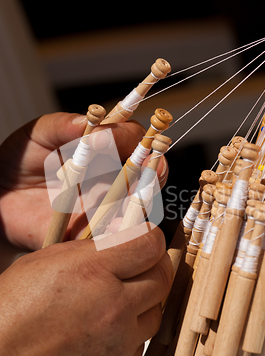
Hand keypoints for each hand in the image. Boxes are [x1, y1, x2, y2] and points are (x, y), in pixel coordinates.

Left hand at [0, 112, 149, 251]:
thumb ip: (62, 125)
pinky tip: (116, 228)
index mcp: (105, 150)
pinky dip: (122, 234)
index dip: (131, 138)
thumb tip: (92, 118)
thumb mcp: (37, 135)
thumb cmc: (19, 159)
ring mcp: (108, 207)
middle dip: (154, 170)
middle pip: (149, 174)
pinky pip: (116, 238)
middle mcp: (113, 177)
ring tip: (132, 199)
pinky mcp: (95, 235)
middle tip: (148, 168)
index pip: (134, 140)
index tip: (109, 139)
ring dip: (142, 203)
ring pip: (139, 207)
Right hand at [0, 225, 171, 355]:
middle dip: (154, 267)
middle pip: (162, 277)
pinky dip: (128, 335)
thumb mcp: (47, 261)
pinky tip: (103, 332)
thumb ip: (91, 249)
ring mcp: (119, 342)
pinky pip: (139, 343)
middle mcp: (113, 306)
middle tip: (139, 267)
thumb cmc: (13, 313)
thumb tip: (123, 238)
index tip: (147, 239)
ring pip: (155, 313)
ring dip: (142, 303)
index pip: (150, 244)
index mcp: (93, 271)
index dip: (151, 237)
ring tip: (114, 303)